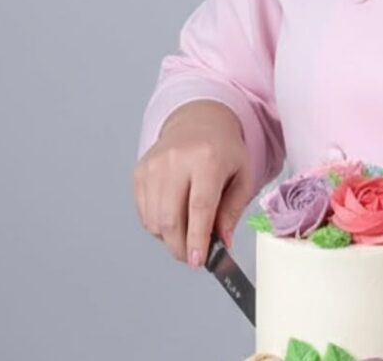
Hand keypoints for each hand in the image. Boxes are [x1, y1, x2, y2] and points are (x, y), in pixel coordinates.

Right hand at [133, 99, 252, 267]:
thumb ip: (233, 209)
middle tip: (193, 256)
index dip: (197, 238)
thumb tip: (222, 242)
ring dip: (169, 238)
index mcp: (207, 159)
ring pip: (155, 221)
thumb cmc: (224, 150)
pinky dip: (158, 226)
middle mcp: (177, 160)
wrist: (199, 121)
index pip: (199, 206)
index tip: (198, 260)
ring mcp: (154, 166)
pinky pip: (144, 213)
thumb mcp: (242, 175)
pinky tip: (174, 217)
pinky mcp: (140, 172)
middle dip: (181, 247)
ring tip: (187, 233)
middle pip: (171, 219)